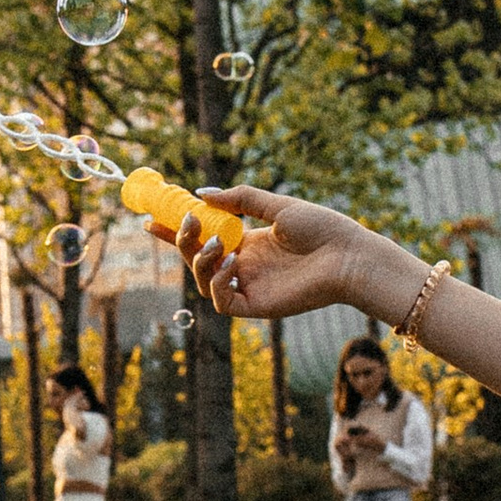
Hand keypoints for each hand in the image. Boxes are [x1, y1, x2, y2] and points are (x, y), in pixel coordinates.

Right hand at [168, 184, 380, 320]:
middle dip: (184, 242)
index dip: (176, 232)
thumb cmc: (321, 228)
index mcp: (247, 242)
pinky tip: (232, 265)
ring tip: (221, 244)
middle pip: (196, 260)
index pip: (202, 238)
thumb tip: (201, 193)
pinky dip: (218, 284)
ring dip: (202, 261)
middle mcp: (243, 266)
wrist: (348, 256)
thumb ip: (239, 199)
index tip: (152, 220)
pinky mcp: (256, 307)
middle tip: (190, 223)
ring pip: (204, 282)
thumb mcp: (276, 205)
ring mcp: (249, 287)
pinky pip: (222, 302)